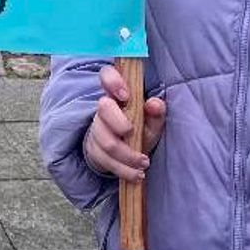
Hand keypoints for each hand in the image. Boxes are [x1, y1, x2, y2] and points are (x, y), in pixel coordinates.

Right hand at [82, 64, 165, 182]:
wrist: (126, 150)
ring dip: (127, 155)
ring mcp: (96, 129)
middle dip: (119, 123)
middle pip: (103, 108)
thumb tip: (155, 103)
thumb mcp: (152, 121)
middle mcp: (104, 108)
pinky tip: (137, 174)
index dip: (113, 81)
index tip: (126, 96)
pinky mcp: (94, 149)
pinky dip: (124, 170)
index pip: (107, 75)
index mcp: (118, 94)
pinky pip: (105, 161)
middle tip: (133, 132)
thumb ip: (156, 112)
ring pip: (105, 141)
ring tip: (144, 163)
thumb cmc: (141, 128)